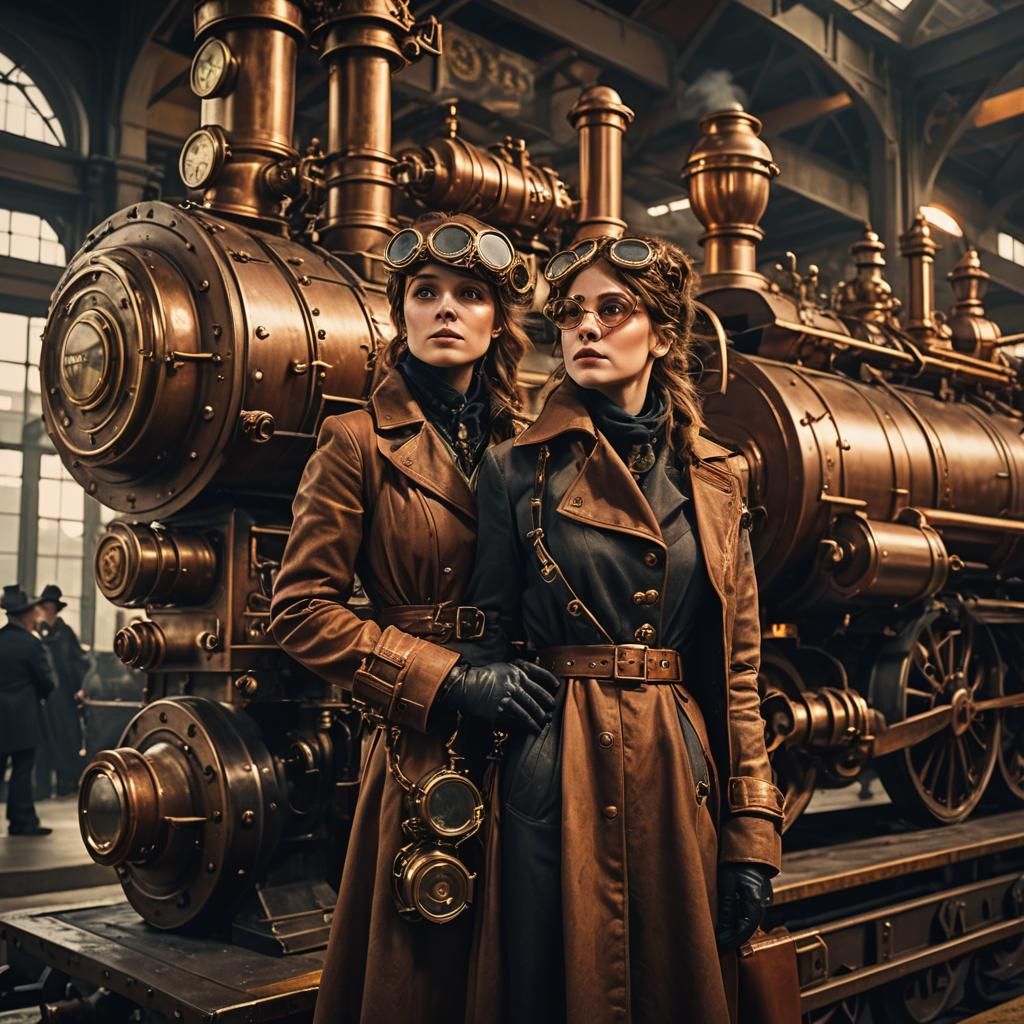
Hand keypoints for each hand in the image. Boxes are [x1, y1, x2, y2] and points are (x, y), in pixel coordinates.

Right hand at [440, 659, 558, 733]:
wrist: (467, 687)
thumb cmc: (486, 676)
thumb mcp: (504, 667)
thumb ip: (519, 670)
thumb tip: (535, 677)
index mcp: (516, 672)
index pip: (540, 676)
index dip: (550, 682)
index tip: (557, 687)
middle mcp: (514, 684)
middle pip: (537, 697)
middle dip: (546, 705)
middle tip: (551, 711)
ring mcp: (508, 698)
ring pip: (529, 710)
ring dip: (538, 718)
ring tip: (543, 724)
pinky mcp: (500, 711)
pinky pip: (518, 719)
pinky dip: (527, 725)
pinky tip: (532, 728)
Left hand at [716, 863, 772, 949]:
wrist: (746, 844)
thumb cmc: (734, 861)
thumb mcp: (726, 883)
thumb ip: (726, 908)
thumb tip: (723, 934)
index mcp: (755, 901)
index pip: (746, 930)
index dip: (733, 941)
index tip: (720, 947)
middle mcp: (761, 902)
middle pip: (748, 927)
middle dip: (734, 937)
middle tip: (718, 945)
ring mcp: (760, 898)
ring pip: (748, 920)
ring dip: (736, 928)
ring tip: (721, 935)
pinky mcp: (756, 894)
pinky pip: (747, 911)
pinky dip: (738, 918)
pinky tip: (727, 921)